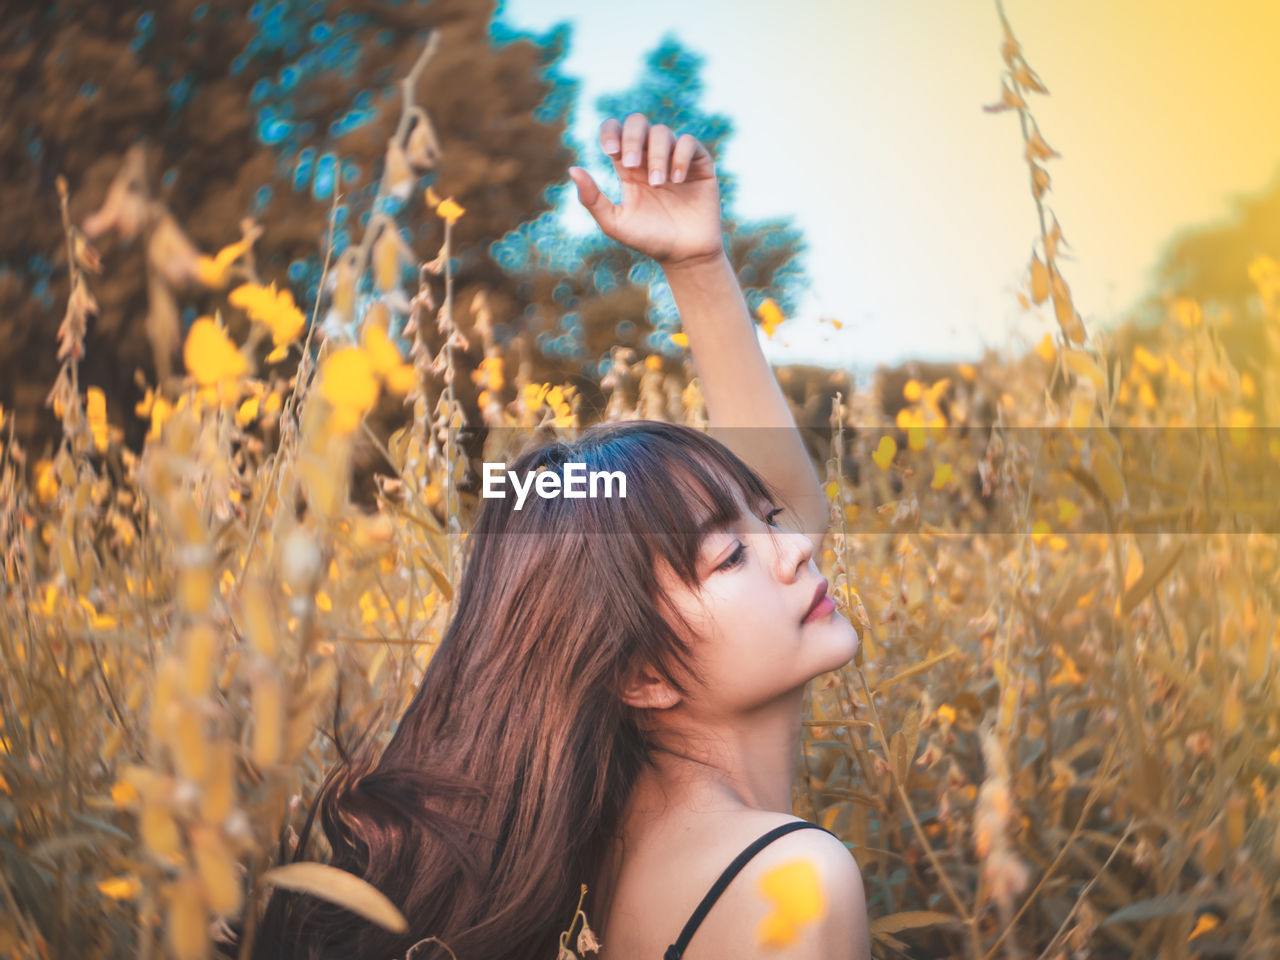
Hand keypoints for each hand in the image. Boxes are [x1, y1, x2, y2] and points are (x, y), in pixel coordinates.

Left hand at [568, 114, 724, 269]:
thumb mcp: (614, 223)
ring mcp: (675, 159)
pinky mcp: (699, 164)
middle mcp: (650, 158)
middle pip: (638, 122)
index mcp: (628, 167)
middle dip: (631, 139)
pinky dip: (680, 157)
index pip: (615, 131)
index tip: (610, 152)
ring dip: (656, 156)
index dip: (611, 132)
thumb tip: (573, 169)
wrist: (684, 255)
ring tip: (658, 184)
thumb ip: (592, 199)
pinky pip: (689, 143)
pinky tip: (677, 181)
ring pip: (663, 132)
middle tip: (631, 167)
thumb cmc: (648, 240)